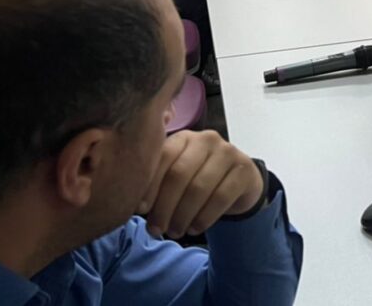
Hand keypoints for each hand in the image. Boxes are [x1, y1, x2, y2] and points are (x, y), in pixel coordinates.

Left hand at [138, 130, 264, 238]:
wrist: (238, 183)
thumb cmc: (197, 181)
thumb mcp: (177, 176)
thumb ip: (157, 181)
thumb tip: (127, 203)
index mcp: (184, 138)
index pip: (162, 158)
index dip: (149, 185)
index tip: (140, 210)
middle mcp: (207, 139)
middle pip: (179, 174)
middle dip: (164, 207)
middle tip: (157, 229)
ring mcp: (228, 152)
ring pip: (199, 188)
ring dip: (183, 216)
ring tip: (175, 232)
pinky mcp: (244, 170)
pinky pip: (220, 197)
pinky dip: (204, 218)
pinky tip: (195, 228)